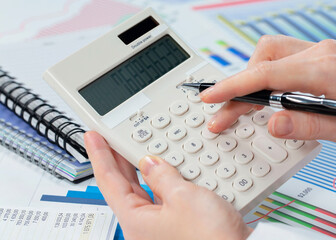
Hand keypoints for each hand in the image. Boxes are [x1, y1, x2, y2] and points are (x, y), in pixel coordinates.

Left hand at [84, 131, 252, 239]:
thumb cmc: (211, 238)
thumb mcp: (183, 197)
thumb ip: (162, 176)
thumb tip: (150, 164)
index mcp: (136, 222)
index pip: (108, 181)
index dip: (99, 155)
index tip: (92, 137)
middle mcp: (144, 227)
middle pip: (122, 186)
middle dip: (116, 160)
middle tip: (109, 139)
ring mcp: (159, 227)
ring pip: (142, 192)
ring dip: (139, 170)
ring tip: (132, 150)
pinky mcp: (176, 225)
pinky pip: (160, 198)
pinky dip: (160, 181)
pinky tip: (164, 170)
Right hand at [200, 35, 335, 145]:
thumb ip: (310, 125)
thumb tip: (273, 124)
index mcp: (326, 71)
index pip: (264, 74)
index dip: (232, 86)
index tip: (211, 98)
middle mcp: (321, 53)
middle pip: (262, 60)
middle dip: (238, 86)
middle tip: (226, 114)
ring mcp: (323, 51)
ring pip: (270, 54)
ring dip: (252, 78)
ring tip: (246, 104)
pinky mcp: (324, 56)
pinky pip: (283, 58)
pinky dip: (268, 75)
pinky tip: (271, 94)